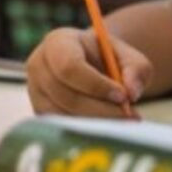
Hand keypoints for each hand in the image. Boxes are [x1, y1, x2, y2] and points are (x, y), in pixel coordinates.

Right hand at [26, 27, 152, 118]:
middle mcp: (39, 66)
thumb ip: (135, 68)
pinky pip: (63, 127)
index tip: (123, 96)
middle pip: (66, 95)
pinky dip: (88, 129)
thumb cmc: (107, 58)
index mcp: (57, 42)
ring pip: (65, 115)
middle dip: (101, 109)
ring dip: (97, 122)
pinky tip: (108, 124)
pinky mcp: (40, 112)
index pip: (69, 66)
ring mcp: (35, 91)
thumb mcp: (126, 55)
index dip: (96, 85)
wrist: (91, 65)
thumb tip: (131, 92)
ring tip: (124, 120)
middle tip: (130, 116)